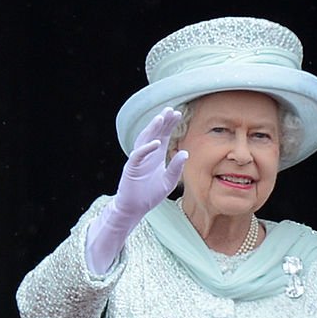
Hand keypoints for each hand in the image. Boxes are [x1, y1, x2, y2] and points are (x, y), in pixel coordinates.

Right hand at [85, 109, 187, 273]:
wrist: (135, 208)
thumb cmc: (150, 195)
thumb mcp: (168, 182)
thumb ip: (176, 168)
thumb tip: (185, 153)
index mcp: (156, 156)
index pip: (163, 135)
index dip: (169, 125)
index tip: (178, 113)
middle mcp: (147, 154)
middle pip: (154, 134)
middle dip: (162, 122)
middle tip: (171, 110)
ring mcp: (138, 160)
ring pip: (144, 140)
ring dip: (152, 129)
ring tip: (160, 118)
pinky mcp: (131, 168)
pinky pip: (138, 156)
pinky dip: (146, 149)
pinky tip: (155, 143)